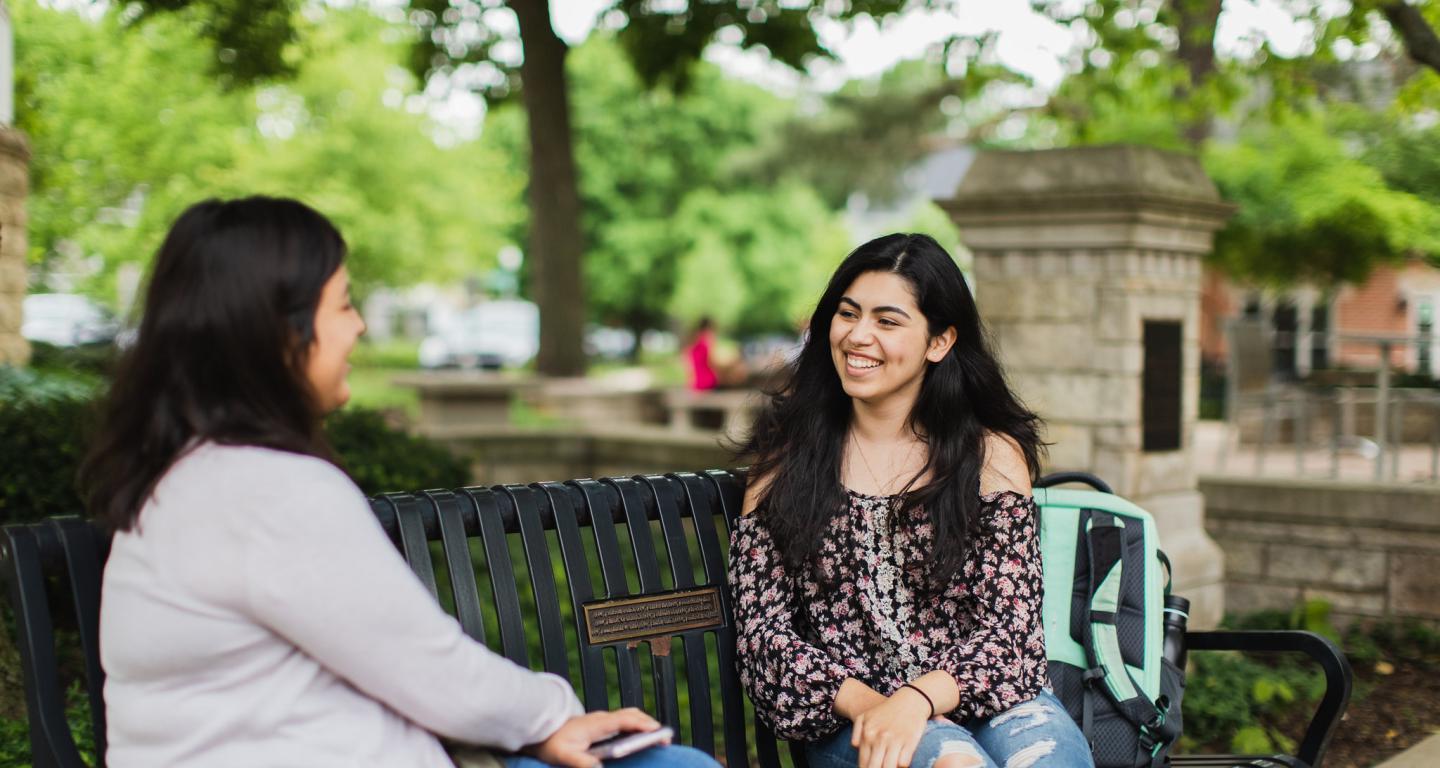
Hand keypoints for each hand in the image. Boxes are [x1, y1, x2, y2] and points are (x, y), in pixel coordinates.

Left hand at [525, 708, 664, 767]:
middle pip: (632, 715)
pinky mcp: (602, 724)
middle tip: (665, 738)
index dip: (643, 724)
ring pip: (630, 716)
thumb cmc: (552, 742)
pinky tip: (641, 736)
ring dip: (645, 723)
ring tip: (658, 737)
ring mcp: (603, 720)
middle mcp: (603, 718)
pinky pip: (625, 721)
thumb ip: (581, 762)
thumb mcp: (564, 755)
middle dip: (650, 724)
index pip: (625, 720)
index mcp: (598, 724)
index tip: (657, 731)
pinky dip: (637, 725)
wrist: (541, 730)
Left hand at [850, 687, 932, 767]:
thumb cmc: (887, 710)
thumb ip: (857, 732)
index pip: (863, 763)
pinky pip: (903, 763)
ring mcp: (895, 740)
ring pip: (889, 767)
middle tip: (880, 766)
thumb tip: (855, 747)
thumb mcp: (866, 716)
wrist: (911, 700)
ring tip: (890, 765)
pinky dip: (901, 765)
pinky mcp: (910, 742)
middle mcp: (880, 738)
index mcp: (868, 734)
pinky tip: (900, 762)